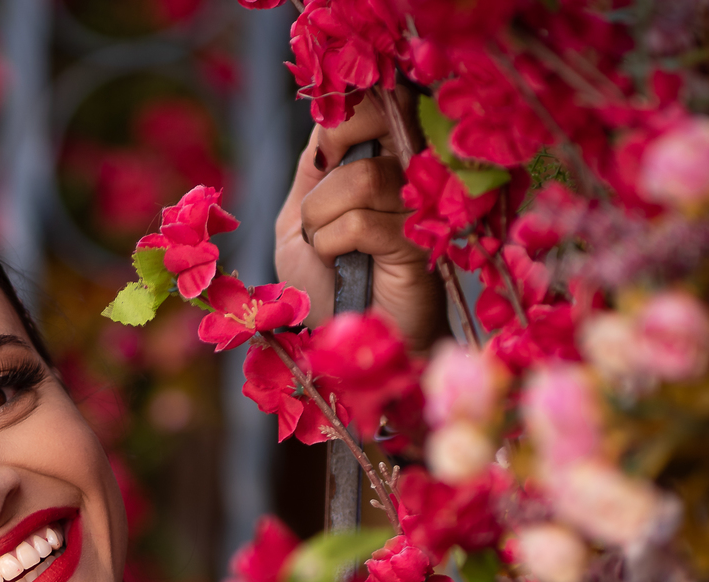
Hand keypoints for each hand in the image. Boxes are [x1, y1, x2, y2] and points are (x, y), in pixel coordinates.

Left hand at [274, 90, 447, 352]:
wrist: (349, 342)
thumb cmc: (327, 286)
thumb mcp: (298, 220)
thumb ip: (312, 170)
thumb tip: (324, 126)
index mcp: (385, 156)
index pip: (379, 99)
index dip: (343, 115)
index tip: (321, 158)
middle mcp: (412, 170)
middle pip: (387, 114)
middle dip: (338, 147)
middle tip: (319, 198)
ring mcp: (422, 204)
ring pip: (367, 177)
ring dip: (323, 214)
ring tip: (322, 245)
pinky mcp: (421, 243)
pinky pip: (366, 221)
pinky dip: (333, 242)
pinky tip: (338, 262)